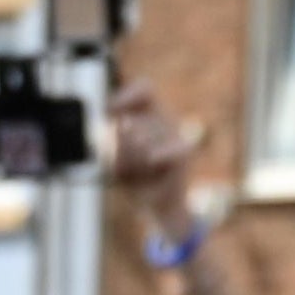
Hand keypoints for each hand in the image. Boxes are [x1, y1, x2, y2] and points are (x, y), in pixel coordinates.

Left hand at [104, 82, 200, 236]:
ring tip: (137, 173)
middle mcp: (165, 120)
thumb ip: (114, 139)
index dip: (126, 96)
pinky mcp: (184, 153)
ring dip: (132, 161)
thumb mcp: (116, 159)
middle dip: (118, 148)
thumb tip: (124, 124)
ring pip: (143, 138)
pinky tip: (153, 163)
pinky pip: (164, 149)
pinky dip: (155, 156)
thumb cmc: (136, 178)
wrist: (161, 206)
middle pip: (131, 122)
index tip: (110, 112)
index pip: (144, 88)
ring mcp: (176, 135)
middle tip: (122, 166)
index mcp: (150, 114)